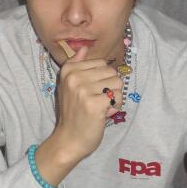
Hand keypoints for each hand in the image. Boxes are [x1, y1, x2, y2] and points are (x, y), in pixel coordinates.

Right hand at [54, 46, 123, 160]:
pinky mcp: (95, 104)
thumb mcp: (68, 86)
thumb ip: (76, 65)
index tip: (91, 92)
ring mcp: (84, 90)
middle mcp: (74, 77)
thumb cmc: (72, 113)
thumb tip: (84, 47)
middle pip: (111, 71)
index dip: (102, 78)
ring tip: (101, 107)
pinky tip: (105, 113)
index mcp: (69, 70)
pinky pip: (118, 96)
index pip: (101, 63)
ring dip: (113, 97)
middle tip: (97, 101)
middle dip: (110, 87)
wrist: (69, 140)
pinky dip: (115, 106)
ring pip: (117, 83)